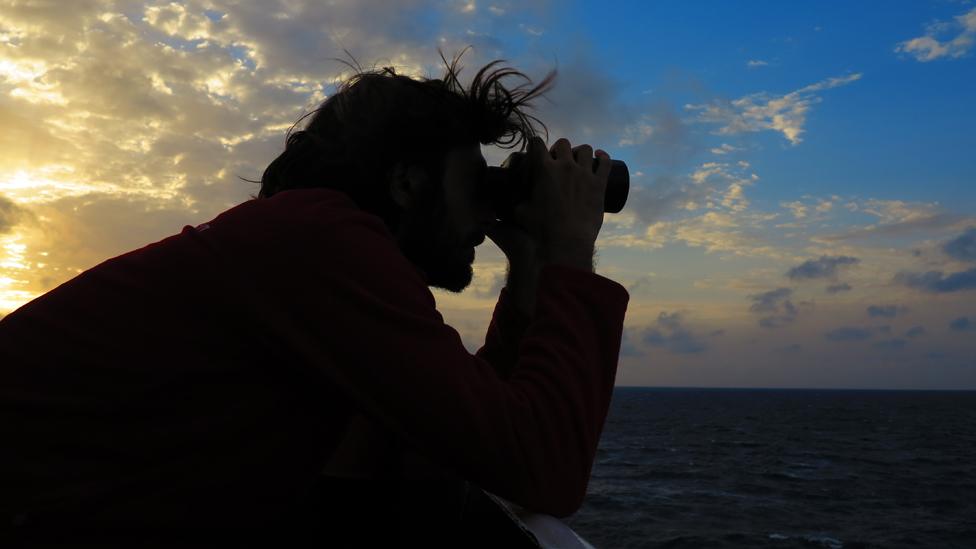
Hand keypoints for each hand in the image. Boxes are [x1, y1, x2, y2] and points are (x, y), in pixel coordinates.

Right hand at [521, 136, 610, 265]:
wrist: (567, 241)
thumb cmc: (542, 229)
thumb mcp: (521, 213)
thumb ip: (515, 203)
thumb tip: (510, 202)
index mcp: (544, 169)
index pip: (537, 144)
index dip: (535, 144)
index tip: (536, 150)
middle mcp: (565, 166)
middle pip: (563, 143)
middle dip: (559, 149)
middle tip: (558, 160)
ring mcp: (584, 174)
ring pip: (586, 149)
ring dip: (580, 151)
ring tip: (578, 159)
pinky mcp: (599, 184)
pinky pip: (605, 163)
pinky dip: (604, 157)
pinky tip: (600, 156)